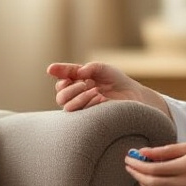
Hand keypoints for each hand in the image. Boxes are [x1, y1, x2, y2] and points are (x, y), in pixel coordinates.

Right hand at [46, 62, 165, 113]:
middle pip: (60, 94)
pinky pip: (76, 112)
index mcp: (77, 80)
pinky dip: (85, 102)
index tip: (53, 70)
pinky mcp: (86, 117)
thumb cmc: (117, 81)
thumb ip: (90, 68)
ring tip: (94, 90)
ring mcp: (81, 106)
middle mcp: (76, 94)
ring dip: (77, 96)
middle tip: (84, 83)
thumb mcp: (103, 69)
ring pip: (65, 104)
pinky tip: (98, 98)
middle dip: (69, 87)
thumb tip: (78, 73)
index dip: (56, 72)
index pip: (61, 76)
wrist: (132, 95)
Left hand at [124, 143, 185, 185]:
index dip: (138, 165)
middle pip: (151, 183)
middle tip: (128, 165)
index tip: (128, 158)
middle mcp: (185, 185)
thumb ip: (167, 151)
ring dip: (142, 184)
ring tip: (137, 173)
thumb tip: (143, 152)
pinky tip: (149, 184)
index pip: (153, 169)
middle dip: (136, 174)